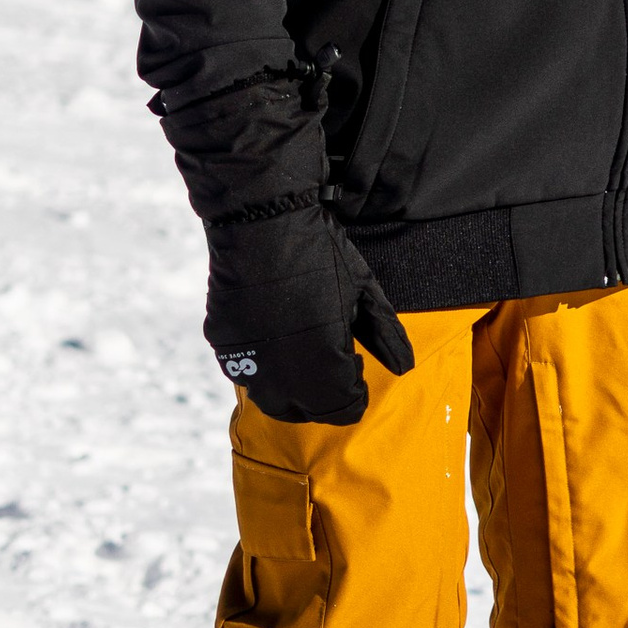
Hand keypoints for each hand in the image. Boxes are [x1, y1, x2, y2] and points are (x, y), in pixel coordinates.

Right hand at [159, 65, 414, 422]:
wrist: (260, 215)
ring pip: (270, 398)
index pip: (342, 409)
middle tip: (335, 371)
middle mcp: (283, 371)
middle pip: (304, 412)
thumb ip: (384, 333)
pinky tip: (277, 341)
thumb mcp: (364, 288)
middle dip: (323, 399)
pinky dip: (263, 367)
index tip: (358, 377)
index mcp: (323, 361)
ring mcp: (248, 358)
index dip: (354, 398)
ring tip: (306, 357)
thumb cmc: (319, 248)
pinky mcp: (223, 341)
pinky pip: (246, 372)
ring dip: (291, 389)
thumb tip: (404, 368)